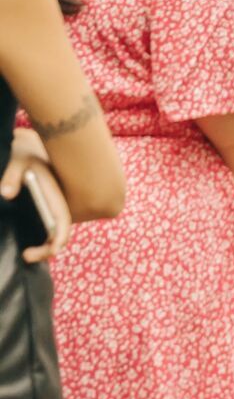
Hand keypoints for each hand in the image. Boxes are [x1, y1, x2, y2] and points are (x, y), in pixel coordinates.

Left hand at [2, 131, 72, 262]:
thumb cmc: (26, 150)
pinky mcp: (44, 206)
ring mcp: (51, 205)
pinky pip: (49, 227)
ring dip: (46, 245)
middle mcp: (57, 203)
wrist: (31, 143)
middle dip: (48, 249)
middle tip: (26, 256)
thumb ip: (12, 175)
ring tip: (27, 254)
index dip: (60, 238)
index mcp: (55, 194)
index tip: (51, 251)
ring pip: (55, 231)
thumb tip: (5, 193)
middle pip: (61, 232)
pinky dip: (44, 238)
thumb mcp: (18, 158)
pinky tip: (30, 243)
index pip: (63, 221)